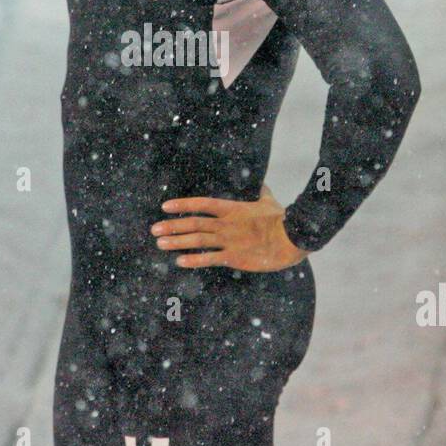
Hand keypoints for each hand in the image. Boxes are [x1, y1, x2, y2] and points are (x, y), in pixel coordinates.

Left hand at [150, 185, 306, 271]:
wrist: (291, 238)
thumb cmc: (281, 219)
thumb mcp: (267, 201)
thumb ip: (260, 193)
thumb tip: (261, 184)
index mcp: (232, 208)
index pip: (201, 204)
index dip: (182, 205)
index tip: (165, 207)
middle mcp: (226, 224)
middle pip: (193, 224)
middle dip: (172, 226)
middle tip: (154, 229)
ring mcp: (229, 241)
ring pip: (197, 240)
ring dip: (177, 241)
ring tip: (160, 243)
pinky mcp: (234, 257)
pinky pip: (209, 259)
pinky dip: (193, 260)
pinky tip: (179, 261)